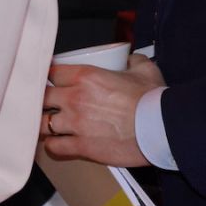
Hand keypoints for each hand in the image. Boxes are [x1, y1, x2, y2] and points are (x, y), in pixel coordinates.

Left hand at [42, 54, 165, 167]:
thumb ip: (132, 60)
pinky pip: (54, 146)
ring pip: (42, 123)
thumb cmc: (154, 100)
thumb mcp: (144, 70)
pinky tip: (58, 143)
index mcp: (85, 76)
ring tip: (51, 124)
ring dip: (45, 123)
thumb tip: (130, 58)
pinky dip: (54, 145)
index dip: (50, 77)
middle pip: (42, 97)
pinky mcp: (82, 146)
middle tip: (49, 104)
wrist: (164, 128)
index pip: (51, 72)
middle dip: (44, 100)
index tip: (52, 81)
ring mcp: (76, 123)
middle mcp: (75, 98)